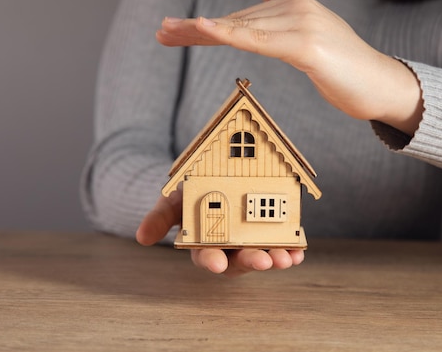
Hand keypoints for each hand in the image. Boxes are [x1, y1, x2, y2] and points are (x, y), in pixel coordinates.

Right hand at [135, 188, 304, 276]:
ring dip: (275, 259)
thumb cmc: (189, 192)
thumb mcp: (173, 200)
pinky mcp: (268, 233)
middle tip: (264, 260)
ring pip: (262, 256)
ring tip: (287, 258)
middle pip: (239, 261)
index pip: (205, 256)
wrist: (210, 178)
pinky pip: (280, 245)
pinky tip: (299, 252)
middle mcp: (228, 248)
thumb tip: (142, 237)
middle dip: (252, 262)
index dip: (211, 260)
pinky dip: (291, 250)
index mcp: (203, 243)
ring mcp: (249, 242)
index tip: (216, 263)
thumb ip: (160, 218)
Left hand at [156, 0, 422, 134]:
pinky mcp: (308, 44)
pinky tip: (206, 29)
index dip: (206, 27)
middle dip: (195, 30)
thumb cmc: (345, 66)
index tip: (173, 31)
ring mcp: (303, 23)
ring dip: (202, 31)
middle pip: (236, 21)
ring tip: (169, 32)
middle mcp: (296, 7)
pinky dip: (232, 35)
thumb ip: (283, 8)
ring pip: (243, 29)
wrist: (381, 85)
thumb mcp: (308, 35)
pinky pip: (261, 41)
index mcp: (295, 5)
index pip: (242, 17)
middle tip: (160, 33)